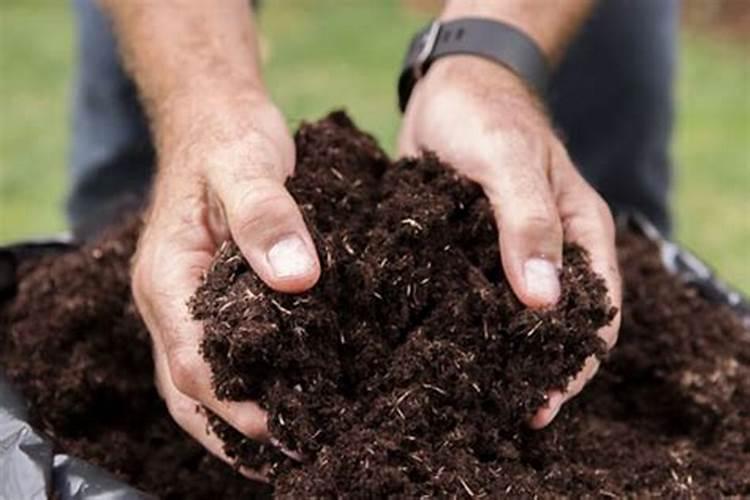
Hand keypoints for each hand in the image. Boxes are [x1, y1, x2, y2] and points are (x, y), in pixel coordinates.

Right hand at [132, 92, 319, 473]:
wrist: (215, 120)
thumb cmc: (227, 139)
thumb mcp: (247, 166)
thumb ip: (266, 217)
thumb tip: (297, 278)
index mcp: (168, 278)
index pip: (192, 362)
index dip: (235, 405)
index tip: (286, 428)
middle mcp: (169, 302)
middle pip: (188, 390)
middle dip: (234, 432)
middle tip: (294, 455)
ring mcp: (186, 304)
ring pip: (199, 382)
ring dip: (236, 420)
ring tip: (290, 447)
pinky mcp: (210, 299)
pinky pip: (219, 357)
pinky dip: (244, 388)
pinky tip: (284, 398)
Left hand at [398, 56, 621, 427]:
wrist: (446, 91)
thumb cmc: (487, 116)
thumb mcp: (511, 162)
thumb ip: (528, 224)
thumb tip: (545, 302)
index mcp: (580, 236)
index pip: (595, 315)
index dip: (576, 364)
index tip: (543, 404)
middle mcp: (548, 254)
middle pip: (552, 328)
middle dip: (534, 372)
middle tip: (502, 413)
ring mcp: (504, 257)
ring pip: (507, 320)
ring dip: (494, 356)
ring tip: (468, 397)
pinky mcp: (465, 255)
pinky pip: (467, 299)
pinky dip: (458, 326)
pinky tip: (434, 352)